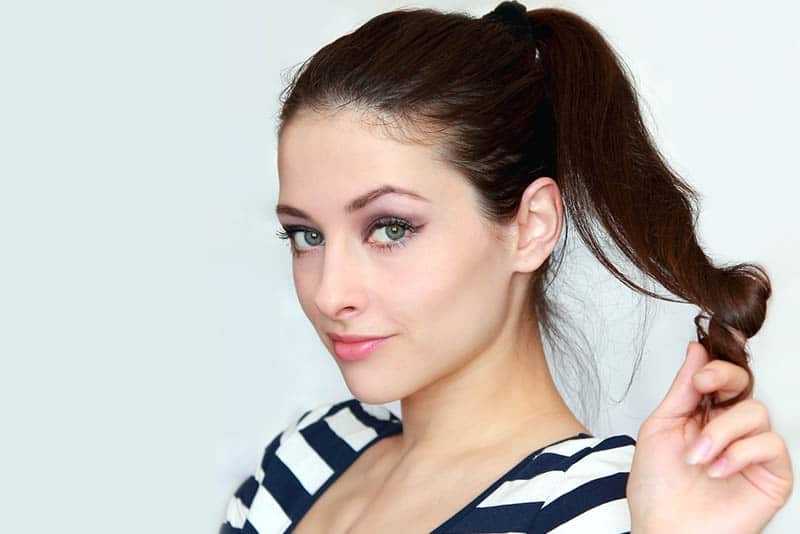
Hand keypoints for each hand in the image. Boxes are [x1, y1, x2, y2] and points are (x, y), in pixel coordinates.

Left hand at [626, 341, 792, 532]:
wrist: (663, 530)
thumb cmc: (657, 487)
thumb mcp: (661, 426)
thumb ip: (682, 389)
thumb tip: (696, 348)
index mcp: (703, 414)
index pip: (722, 377)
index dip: (719, 364)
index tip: (700, 368)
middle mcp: (730, 429)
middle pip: (746, 385)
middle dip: (724, 379)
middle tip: (703, 388)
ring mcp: (752, 452)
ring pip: (757, 413)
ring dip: (720, 431)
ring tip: (697, 457)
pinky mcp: (772, 476)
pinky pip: (771, 444)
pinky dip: (739, 453)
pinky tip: (716, 470)